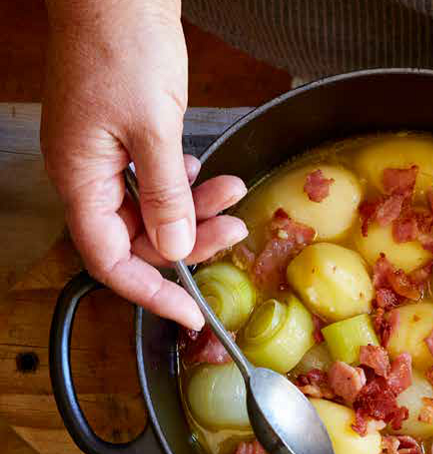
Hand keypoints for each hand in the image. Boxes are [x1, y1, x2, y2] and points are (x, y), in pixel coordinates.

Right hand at [41, 0, 247, 328]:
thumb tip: (175, 250)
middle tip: (234, 231)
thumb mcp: (153, 127)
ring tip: (234, 190)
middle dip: (190, 239)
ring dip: (197, 208)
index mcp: (81, 177)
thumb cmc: (123, 44)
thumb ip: (166, 195)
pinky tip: (207, 175)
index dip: (150, 292)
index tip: (189, 313)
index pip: (110, 261)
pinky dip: (185, 185)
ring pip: (153, 209)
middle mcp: (88, 174)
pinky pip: (156, 180)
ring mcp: (106, 156)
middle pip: (139, 237)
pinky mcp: (126, 137)